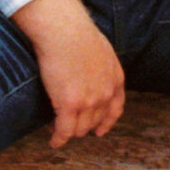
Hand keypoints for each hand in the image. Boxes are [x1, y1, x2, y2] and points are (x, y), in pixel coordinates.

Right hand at [13, 0, 125, 144]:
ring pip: (79, 129)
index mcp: (116, 78)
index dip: (106, 122)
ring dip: (69, 131)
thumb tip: (91, 73)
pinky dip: (58, 139)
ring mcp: (89, 101)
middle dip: (82, 125)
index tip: (99, 130)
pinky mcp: (69, 105)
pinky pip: (64, 131)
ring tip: (58, 130)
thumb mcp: (101, 49)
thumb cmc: (76, 31)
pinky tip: (53, 141)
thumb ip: (101, 66)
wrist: (63, 28)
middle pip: (95, 121)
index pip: (115, 109)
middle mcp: (106, 93)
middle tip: (69, 124)